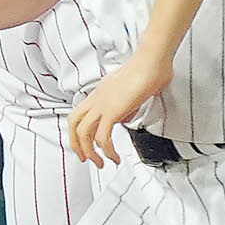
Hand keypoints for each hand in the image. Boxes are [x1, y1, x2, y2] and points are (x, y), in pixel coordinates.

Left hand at [68, 49, 173, 167]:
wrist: (151, 61)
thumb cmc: (147, 69)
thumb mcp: (132, 90)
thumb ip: (126, 104)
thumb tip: (126, 116)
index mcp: (100, 92)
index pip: (80, 113)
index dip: (79, 131)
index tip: (86, 143)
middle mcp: (97, 98)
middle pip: (73, 123)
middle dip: (76, 144)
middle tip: (85, 158)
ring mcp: (102, 104)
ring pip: (83, 133)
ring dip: (90, 153)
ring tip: (101, 163)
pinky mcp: (112, 111)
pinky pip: (102, 137)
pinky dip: (107, 151)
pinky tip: (114, 156)